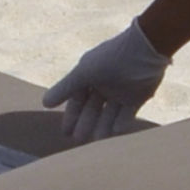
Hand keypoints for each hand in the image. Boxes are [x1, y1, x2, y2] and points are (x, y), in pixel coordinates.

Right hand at [42, 22, 170, 142]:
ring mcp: (122, 91)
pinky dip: (120, 123)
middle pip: (92, 109)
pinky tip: (113, 132)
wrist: (145, 49)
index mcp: (90, 75)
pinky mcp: (139, 97)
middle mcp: (105, 84)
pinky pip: (127, 114)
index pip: (77, 99)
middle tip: (78, 140)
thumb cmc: (110, 59)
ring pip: (109, 114)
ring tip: (96, 140)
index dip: (71, 115)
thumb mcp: (83, 73)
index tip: (66, 132)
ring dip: (102, 127)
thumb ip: (64, 88)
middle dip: (85, 123)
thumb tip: (44, 103)